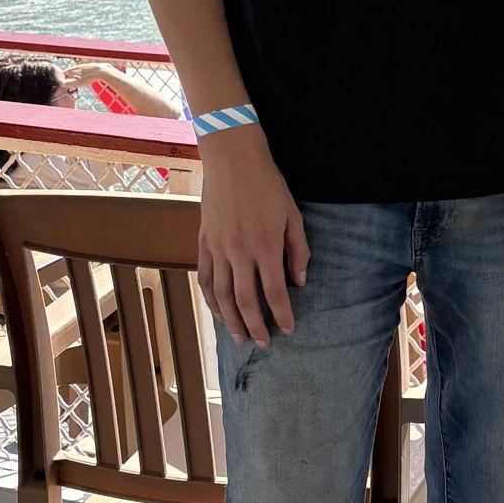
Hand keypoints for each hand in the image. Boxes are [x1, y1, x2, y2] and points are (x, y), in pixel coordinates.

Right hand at [197, 127, 308, 348]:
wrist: (233, 159)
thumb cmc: (268, 185)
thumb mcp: (292, 215)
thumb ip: (298, 251)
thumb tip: (299, 282)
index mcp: (265, 245)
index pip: (275, 291)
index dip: (282, 314)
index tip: (288, 329)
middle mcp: (239, 251)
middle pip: (245, 300)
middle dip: (255, 326)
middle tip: (263, 343)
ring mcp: (218, 248)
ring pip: (221, 295)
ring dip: (230, 320)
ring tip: (239, 337)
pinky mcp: (204, 242)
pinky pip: (206, 278)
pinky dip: (211, 299)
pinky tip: (218, 312)